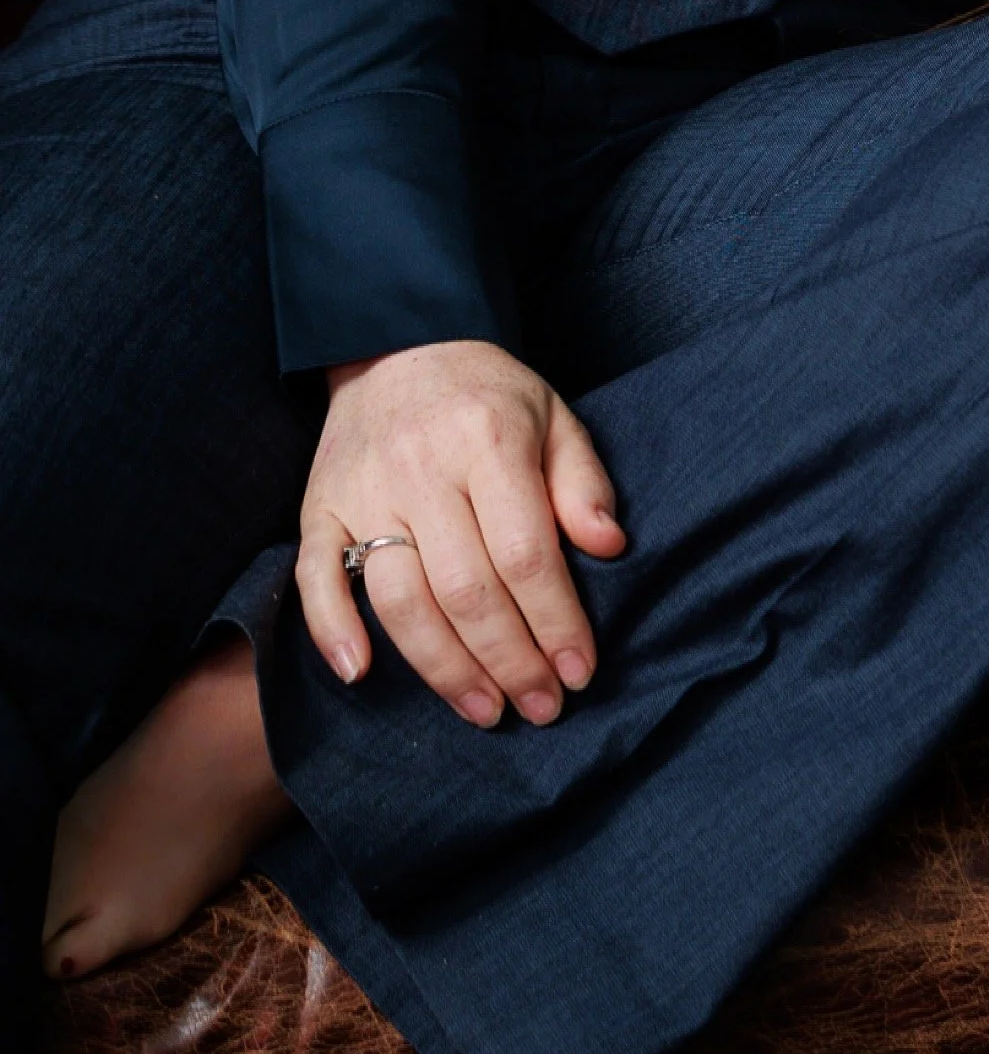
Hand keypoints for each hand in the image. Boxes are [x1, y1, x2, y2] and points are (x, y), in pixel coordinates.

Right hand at [296, 339, 625, 727]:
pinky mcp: (318, 507)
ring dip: (443, 669)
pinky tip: (360, 674)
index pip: (526, 553)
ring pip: (399, 600)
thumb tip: (610, 547)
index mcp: (488, 440)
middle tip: (541, 708)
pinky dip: (332, 630)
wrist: (399, 344)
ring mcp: (364, 491)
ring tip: (485, 710)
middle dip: (509, 661)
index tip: (580, 671)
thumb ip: (582, 483)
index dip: (555, 621)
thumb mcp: (552, 417)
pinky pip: (314, 577)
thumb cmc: (488, 395)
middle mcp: (422, 468)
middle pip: (466, 589)